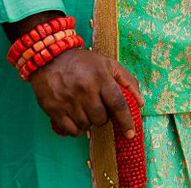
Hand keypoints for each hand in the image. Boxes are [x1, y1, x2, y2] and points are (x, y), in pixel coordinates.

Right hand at [29, 48, 143, 137]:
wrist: (50, 58)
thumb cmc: (83, 62)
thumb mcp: (108, 64)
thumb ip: (127, 81)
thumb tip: (140, 102)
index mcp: (101, 77)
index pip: (118, 104)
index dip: (126, 120)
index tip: (131, 133)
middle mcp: (85, 90)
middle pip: (102, 118)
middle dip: (104, 117)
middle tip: (99, 107)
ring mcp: (68, 100)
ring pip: (87, 125)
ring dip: (90, 122)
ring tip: (86, 109)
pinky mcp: (53, 109)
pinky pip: (71, 130)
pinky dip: (77, 129)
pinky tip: (76, 117)